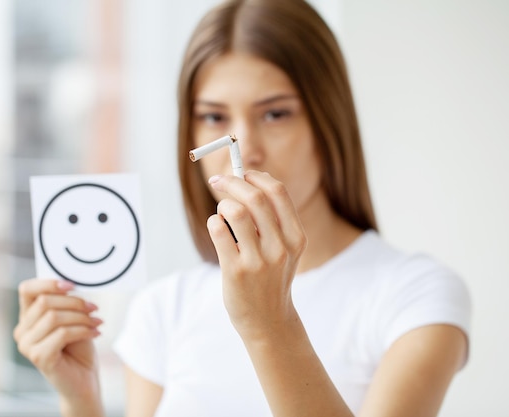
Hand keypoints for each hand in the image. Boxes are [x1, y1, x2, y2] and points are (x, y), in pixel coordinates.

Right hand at [13, 279, 102, 408]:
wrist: (84, 379)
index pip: (27, 289)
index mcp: (27, 317)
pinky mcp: (38, 357)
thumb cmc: (78, 347)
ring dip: (82, 317)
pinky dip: (83, 330)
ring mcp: (27, 345)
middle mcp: (22, 330)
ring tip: (97, 323)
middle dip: (75, 302)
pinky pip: (62, 334)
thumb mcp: (73, 318)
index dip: (48, 282)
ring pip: (54, 317)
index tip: (72, 285)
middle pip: (45, 302)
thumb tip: (71, 283)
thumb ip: (66, 302)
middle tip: (95, 308)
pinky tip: (95, 333)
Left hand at [206, 171, 306, 340]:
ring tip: (221, 213)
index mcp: (295, 237)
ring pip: (235, 212)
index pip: (278, 192)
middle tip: (218, 181)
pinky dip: (213, 221)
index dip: (256, 176)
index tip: (242, 173)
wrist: (268, 321)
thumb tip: (250, 179)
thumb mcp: (285, 250)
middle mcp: (280, 247)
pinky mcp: (236, 272)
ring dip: (222, 204)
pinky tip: (216, 228)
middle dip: (232, 182)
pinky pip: (218, 231)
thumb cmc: (272, 279)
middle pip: (255, 197)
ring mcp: (258, 261)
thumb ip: (274, 220)